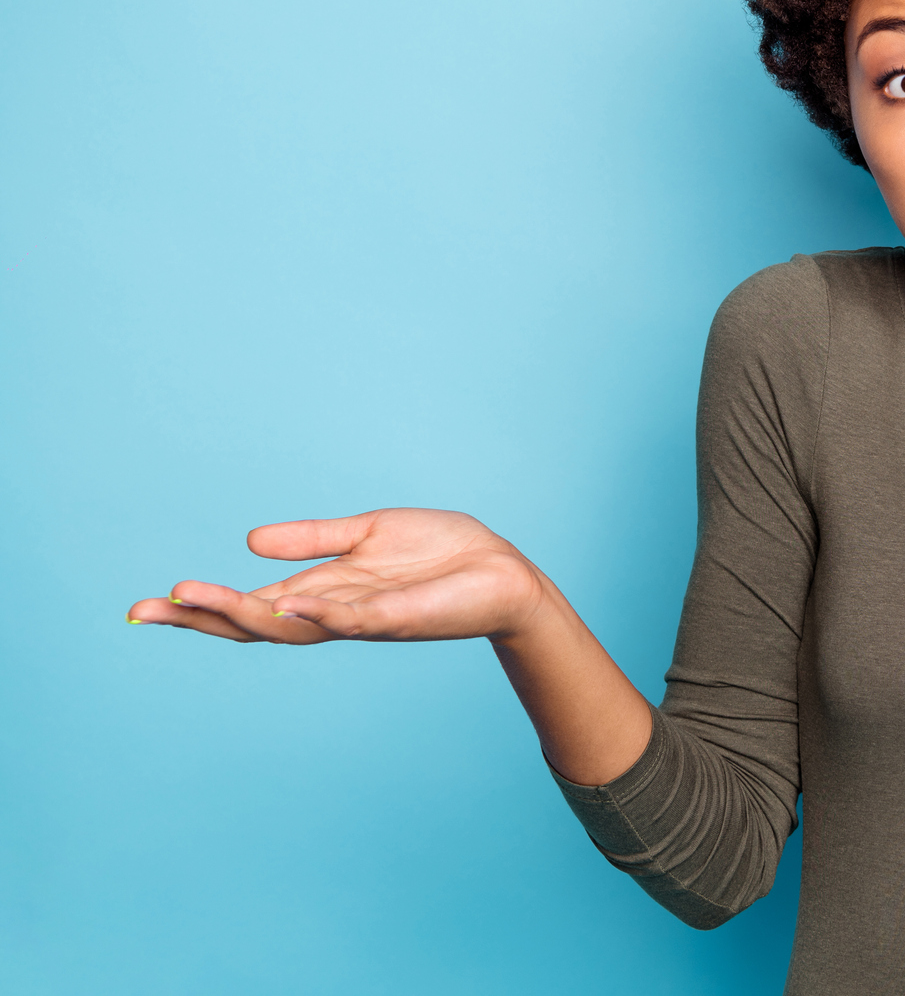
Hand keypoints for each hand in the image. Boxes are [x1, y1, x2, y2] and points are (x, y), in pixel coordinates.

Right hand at [126, 508, 549, 644]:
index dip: (201, 606)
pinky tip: (290, 604)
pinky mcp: (400, 615)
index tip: (148, 603)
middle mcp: (334, 613)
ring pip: (294, 625)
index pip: (250, 605)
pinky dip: (323, 613)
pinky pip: (355, 619)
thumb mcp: (368, 534)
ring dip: (245, 614)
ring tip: (195, 600)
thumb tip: (250, 542)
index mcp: (323, 593)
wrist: (503, 573)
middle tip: (146, 609)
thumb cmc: (442, 555)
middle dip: (201, 618)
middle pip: (255, 624)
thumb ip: (314, 540)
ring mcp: (364, 618)